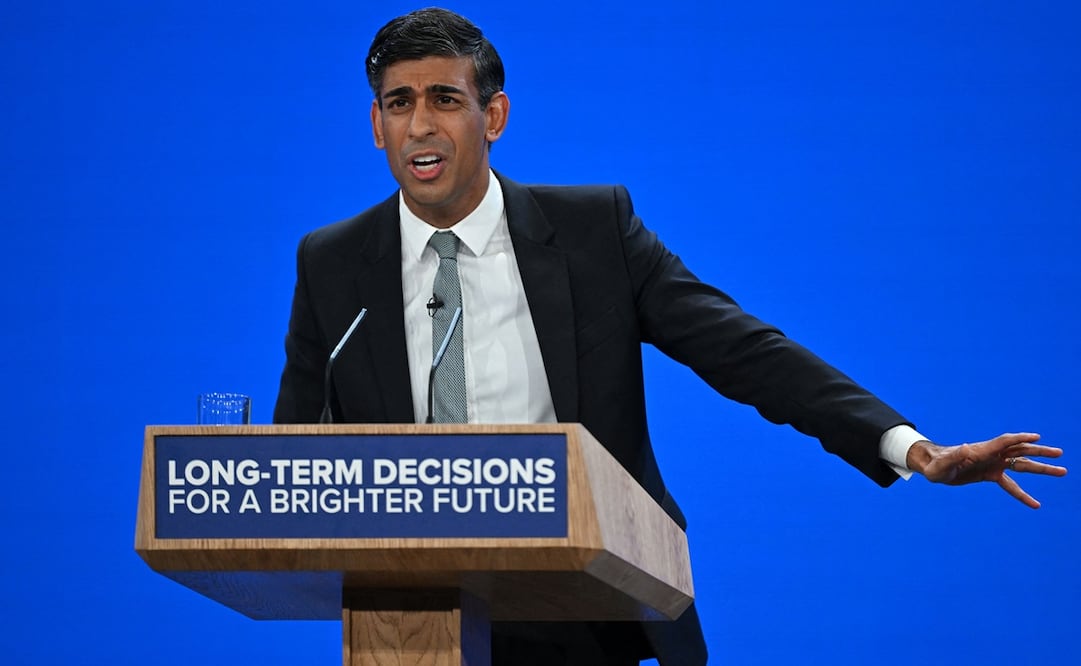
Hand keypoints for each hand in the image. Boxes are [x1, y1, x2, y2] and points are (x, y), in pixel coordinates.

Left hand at [906, 433, 1066, 508]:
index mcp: (981, 451)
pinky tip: (1036, 504)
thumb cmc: (936, 466)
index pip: (1004, 442)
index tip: (1036, 437)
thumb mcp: (943, 464)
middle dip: (1039, 452)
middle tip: (1060, 454)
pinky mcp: (990, 475)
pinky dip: (1023, 494)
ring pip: (1021, 465)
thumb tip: (965, 447)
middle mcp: (990, 455)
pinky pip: (1011, 485)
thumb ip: (954, 457)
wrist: (933, 468)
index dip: (1019, 439)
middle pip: (1019, 451)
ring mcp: (993, 464)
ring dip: (1040, 468)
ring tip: (1062, 471)